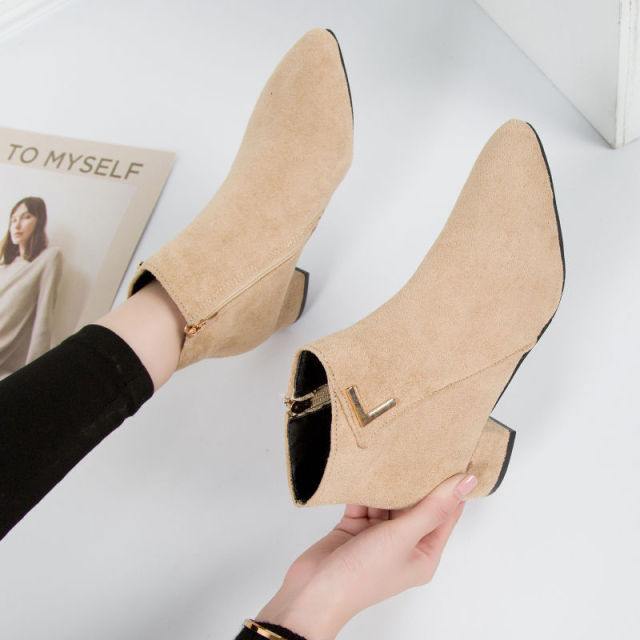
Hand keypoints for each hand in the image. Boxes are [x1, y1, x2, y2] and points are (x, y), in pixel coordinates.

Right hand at [257, 473, 476, 638]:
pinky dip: (367, 487)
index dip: (452, 487)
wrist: (313, 590)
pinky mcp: (355, 526)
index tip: (456, 455)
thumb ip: (434, 507)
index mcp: (424, 553)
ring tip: (395, 452)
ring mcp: (378, 535)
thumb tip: (466, 483)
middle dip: (418, 479)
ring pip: (390, 500)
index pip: (446, 514)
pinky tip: (369, 467)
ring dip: (390, 482)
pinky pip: (366, 500)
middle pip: (417, 504)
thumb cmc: (362, 575)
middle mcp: (403, 544)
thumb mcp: (403, 537)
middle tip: (422, 446)